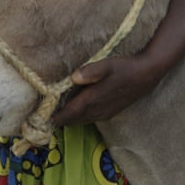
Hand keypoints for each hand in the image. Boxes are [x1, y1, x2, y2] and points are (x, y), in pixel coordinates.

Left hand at [51, 54, 165, 126]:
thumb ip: (91, 71)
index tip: (38, 119)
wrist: (147, 75)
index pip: (68, 115)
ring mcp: (104, 114)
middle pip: (72, 120)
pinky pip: (90, 118)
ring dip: (70, 118)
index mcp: (93, 100)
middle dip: (59, 119)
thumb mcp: (108, 64)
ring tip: (58, 111)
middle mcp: (97, 111)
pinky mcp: (110, 113)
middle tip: (44, 114)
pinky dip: (80, 116)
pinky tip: (77, 106)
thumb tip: (73, 78)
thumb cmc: (125, 67)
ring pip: (81, 120)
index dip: (53, 118)